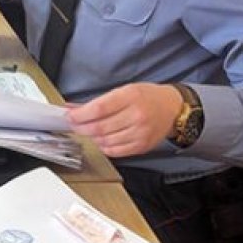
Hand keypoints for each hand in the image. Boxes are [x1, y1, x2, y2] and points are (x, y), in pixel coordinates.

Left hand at [66, 83, 183, 157]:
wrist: (173, 108)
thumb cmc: (147, 97)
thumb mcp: (124, 91)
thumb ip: (99, 101)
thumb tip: (74, 108)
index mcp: (130, 97)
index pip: (99, 109)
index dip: (80, 115)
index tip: (70, 116)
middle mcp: (136, 116)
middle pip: (99, 127)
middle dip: (81, 127)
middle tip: (74, 125)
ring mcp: (140, 133)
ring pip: (105, 141)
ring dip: (92, 137)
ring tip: (89, 131)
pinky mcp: (142, 146)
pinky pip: (115, 151)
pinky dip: (104, 146)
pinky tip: (102, 139)